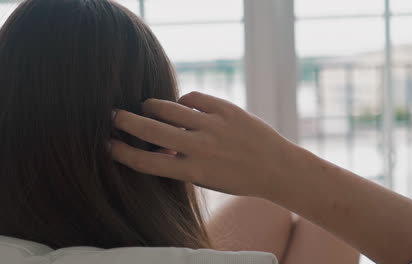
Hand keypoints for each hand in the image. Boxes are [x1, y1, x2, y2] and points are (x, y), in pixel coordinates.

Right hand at [111, 92, 301, 197]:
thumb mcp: (207, 180)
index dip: (122, 153)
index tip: (108, 144)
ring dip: (152, 106)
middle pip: (151, 130)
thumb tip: (158, 145)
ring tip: (147, 107)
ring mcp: (214, 126)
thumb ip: (181, 165)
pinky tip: (183, 106)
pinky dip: (183, 102)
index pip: (147, 162)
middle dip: (125, 121)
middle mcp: (200, 148)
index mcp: (193, 171)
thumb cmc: (239, 178)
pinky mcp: (227, 110)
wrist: (277, 168)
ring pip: (169, 108)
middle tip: (113, 115)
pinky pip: (194, 98)